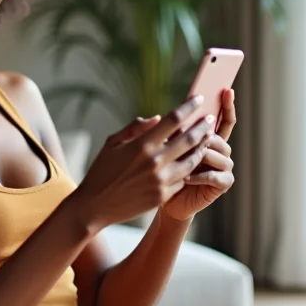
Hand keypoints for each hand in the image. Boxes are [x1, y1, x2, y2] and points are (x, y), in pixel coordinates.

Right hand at [66, 96, 212, 232]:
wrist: (94, 206)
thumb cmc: (101, 171)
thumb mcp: (112, 143)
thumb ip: (136, 127)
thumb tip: (159, 118)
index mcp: (142, 144)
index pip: (173, 120)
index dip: (189, 107)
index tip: (198, 99)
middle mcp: (154, 161)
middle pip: (189, 138)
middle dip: (203, 126)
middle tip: (211, 118)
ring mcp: (161, 180)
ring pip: (191, 160)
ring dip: (202, 148)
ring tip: (208, 139)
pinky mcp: (162, 196)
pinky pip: (183, 179)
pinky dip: (189, 169)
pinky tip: (193, 162)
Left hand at [160, 88, 236, 221]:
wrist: (166, 201)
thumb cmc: (161, 173)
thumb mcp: (157, 149)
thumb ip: (158, 132)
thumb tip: (156, 117)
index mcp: (208, 138)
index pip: (222, 118)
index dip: (227, 105)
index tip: (227, 90)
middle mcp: (219, 150)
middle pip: (219, 135)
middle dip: (206, 132)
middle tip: (195, 128)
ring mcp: (223, 167)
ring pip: (218, 153)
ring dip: (202, 154)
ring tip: (186, 157)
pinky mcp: (221, 184)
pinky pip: (215, 175)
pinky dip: (201, 176)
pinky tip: (187, 178)